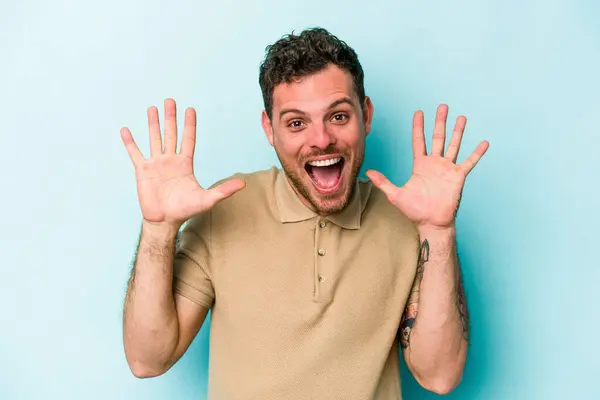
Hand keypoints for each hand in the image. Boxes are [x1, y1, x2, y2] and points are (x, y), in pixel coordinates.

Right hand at [121, 98, 244, 228]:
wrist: (165, 221)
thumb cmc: (185, 210)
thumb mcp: (207, 199)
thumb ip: (224, 190)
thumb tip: (243, 184)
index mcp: (185, 164)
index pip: (188, 139)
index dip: (189, 125)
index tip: (190, 109)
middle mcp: (170, 160)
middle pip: (170, 134)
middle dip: (171, 117)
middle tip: (170, 100)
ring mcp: (156, 164)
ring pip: (154, 139)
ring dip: (153, 124)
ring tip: (152, 108)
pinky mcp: (143, 171)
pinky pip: (135, 153)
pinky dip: (130, 142)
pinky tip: (126, 130)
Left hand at [366, 104, 488, 229]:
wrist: (431, 223)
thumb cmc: (415, 211)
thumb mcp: (395, 195)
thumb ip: (383, 182)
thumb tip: (368, 172)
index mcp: (420, 165)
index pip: (419, 141)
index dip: (418, 127)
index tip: (419, 112)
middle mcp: (435, 164)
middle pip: (438, 137)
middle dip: (439, 122)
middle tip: (442, 106)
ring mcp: (447, 169)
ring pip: (454, 145)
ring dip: (458, 131)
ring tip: (461, 117)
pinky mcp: (458, 176)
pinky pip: (469, 162)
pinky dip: (477, 153)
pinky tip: (484, 143)